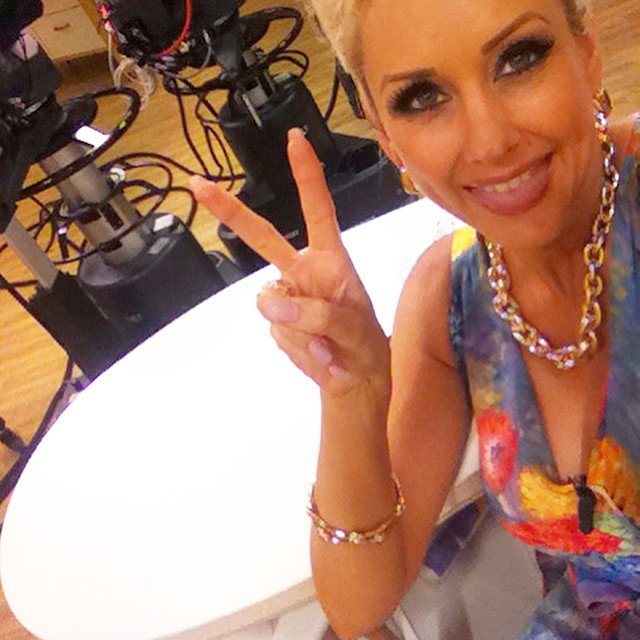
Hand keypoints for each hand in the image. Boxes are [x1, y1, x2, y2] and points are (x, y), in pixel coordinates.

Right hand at [190, 128, 389, 395]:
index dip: (306, 175)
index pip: (318, 210)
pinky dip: (294, 345)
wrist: (355, 381)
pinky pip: (272, 328)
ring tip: (326, 345)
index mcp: (330, 259)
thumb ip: (318, 315)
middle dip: (231, 212)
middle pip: (263, 237)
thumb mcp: (355, 330)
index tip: (295, 139)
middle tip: (197, 185)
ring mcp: (287, 296)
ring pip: (268, 300)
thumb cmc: (364, 346)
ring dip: (297, 327)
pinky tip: (315, 352)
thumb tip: (270, 302)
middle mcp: (303, 270)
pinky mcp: (276, 322)